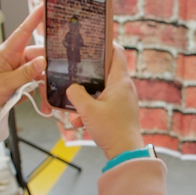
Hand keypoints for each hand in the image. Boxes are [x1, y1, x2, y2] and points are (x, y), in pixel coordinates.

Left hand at [0, 3, 45, 115]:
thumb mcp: (3, 84)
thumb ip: (24, 74)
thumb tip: (43, 62)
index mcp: (7, 53)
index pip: (24, 31)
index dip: (35, 18)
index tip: (45, 6)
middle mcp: (14, 58)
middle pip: (39, 56)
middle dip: (47, 68)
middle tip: (57, 77)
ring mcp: (17, 69)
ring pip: (38, 72)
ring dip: (41, 85)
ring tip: (40, 98)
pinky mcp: (19, 80)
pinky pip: (34, 82)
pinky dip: (36, 92)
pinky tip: (34, 101)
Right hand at [64, 44, 144, 159]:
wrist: (124, 153)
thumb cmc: (111, 129)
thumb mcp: (87, 110)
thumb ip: (76, 94)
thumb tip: (71, 87)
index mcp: (120, 81)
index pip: (116, 53)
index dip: (105, 44)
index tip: (91, 41)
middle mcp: (124, 87)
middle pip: (104, 71)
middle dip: (87, 75)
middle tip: (73, 71)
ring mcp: (123, 100)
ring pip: (101, 90)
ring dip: (86, 98)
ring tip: (74, 107)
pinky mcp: (120, 111)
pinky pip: (102, 104)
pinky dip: (91, 110)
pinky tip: (79, 122)